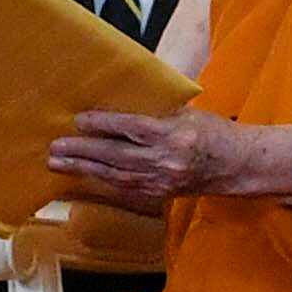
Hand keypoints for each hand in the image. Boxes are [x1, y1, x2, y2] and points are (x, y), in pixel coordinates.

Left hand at [44, 106, 291, 207]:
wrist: (236, 165)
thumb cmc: (211, 130)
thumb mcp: (187, 111)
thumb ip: (155, 110)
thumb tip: (119, 97)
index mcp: (174, 134)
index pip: (132, 128)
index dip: (104, 124)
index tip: (79, 120)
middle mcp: (166, 160)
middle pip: (117, 156)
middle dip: (83, 152)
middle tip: (55, 147)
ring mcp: (162, 181)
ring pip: (115, 176)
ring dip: (84, 169)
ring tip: (57, 163)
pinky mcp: (159, 194)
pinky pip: (123, 189)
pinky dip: (99, 182)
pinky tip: (79, 178)